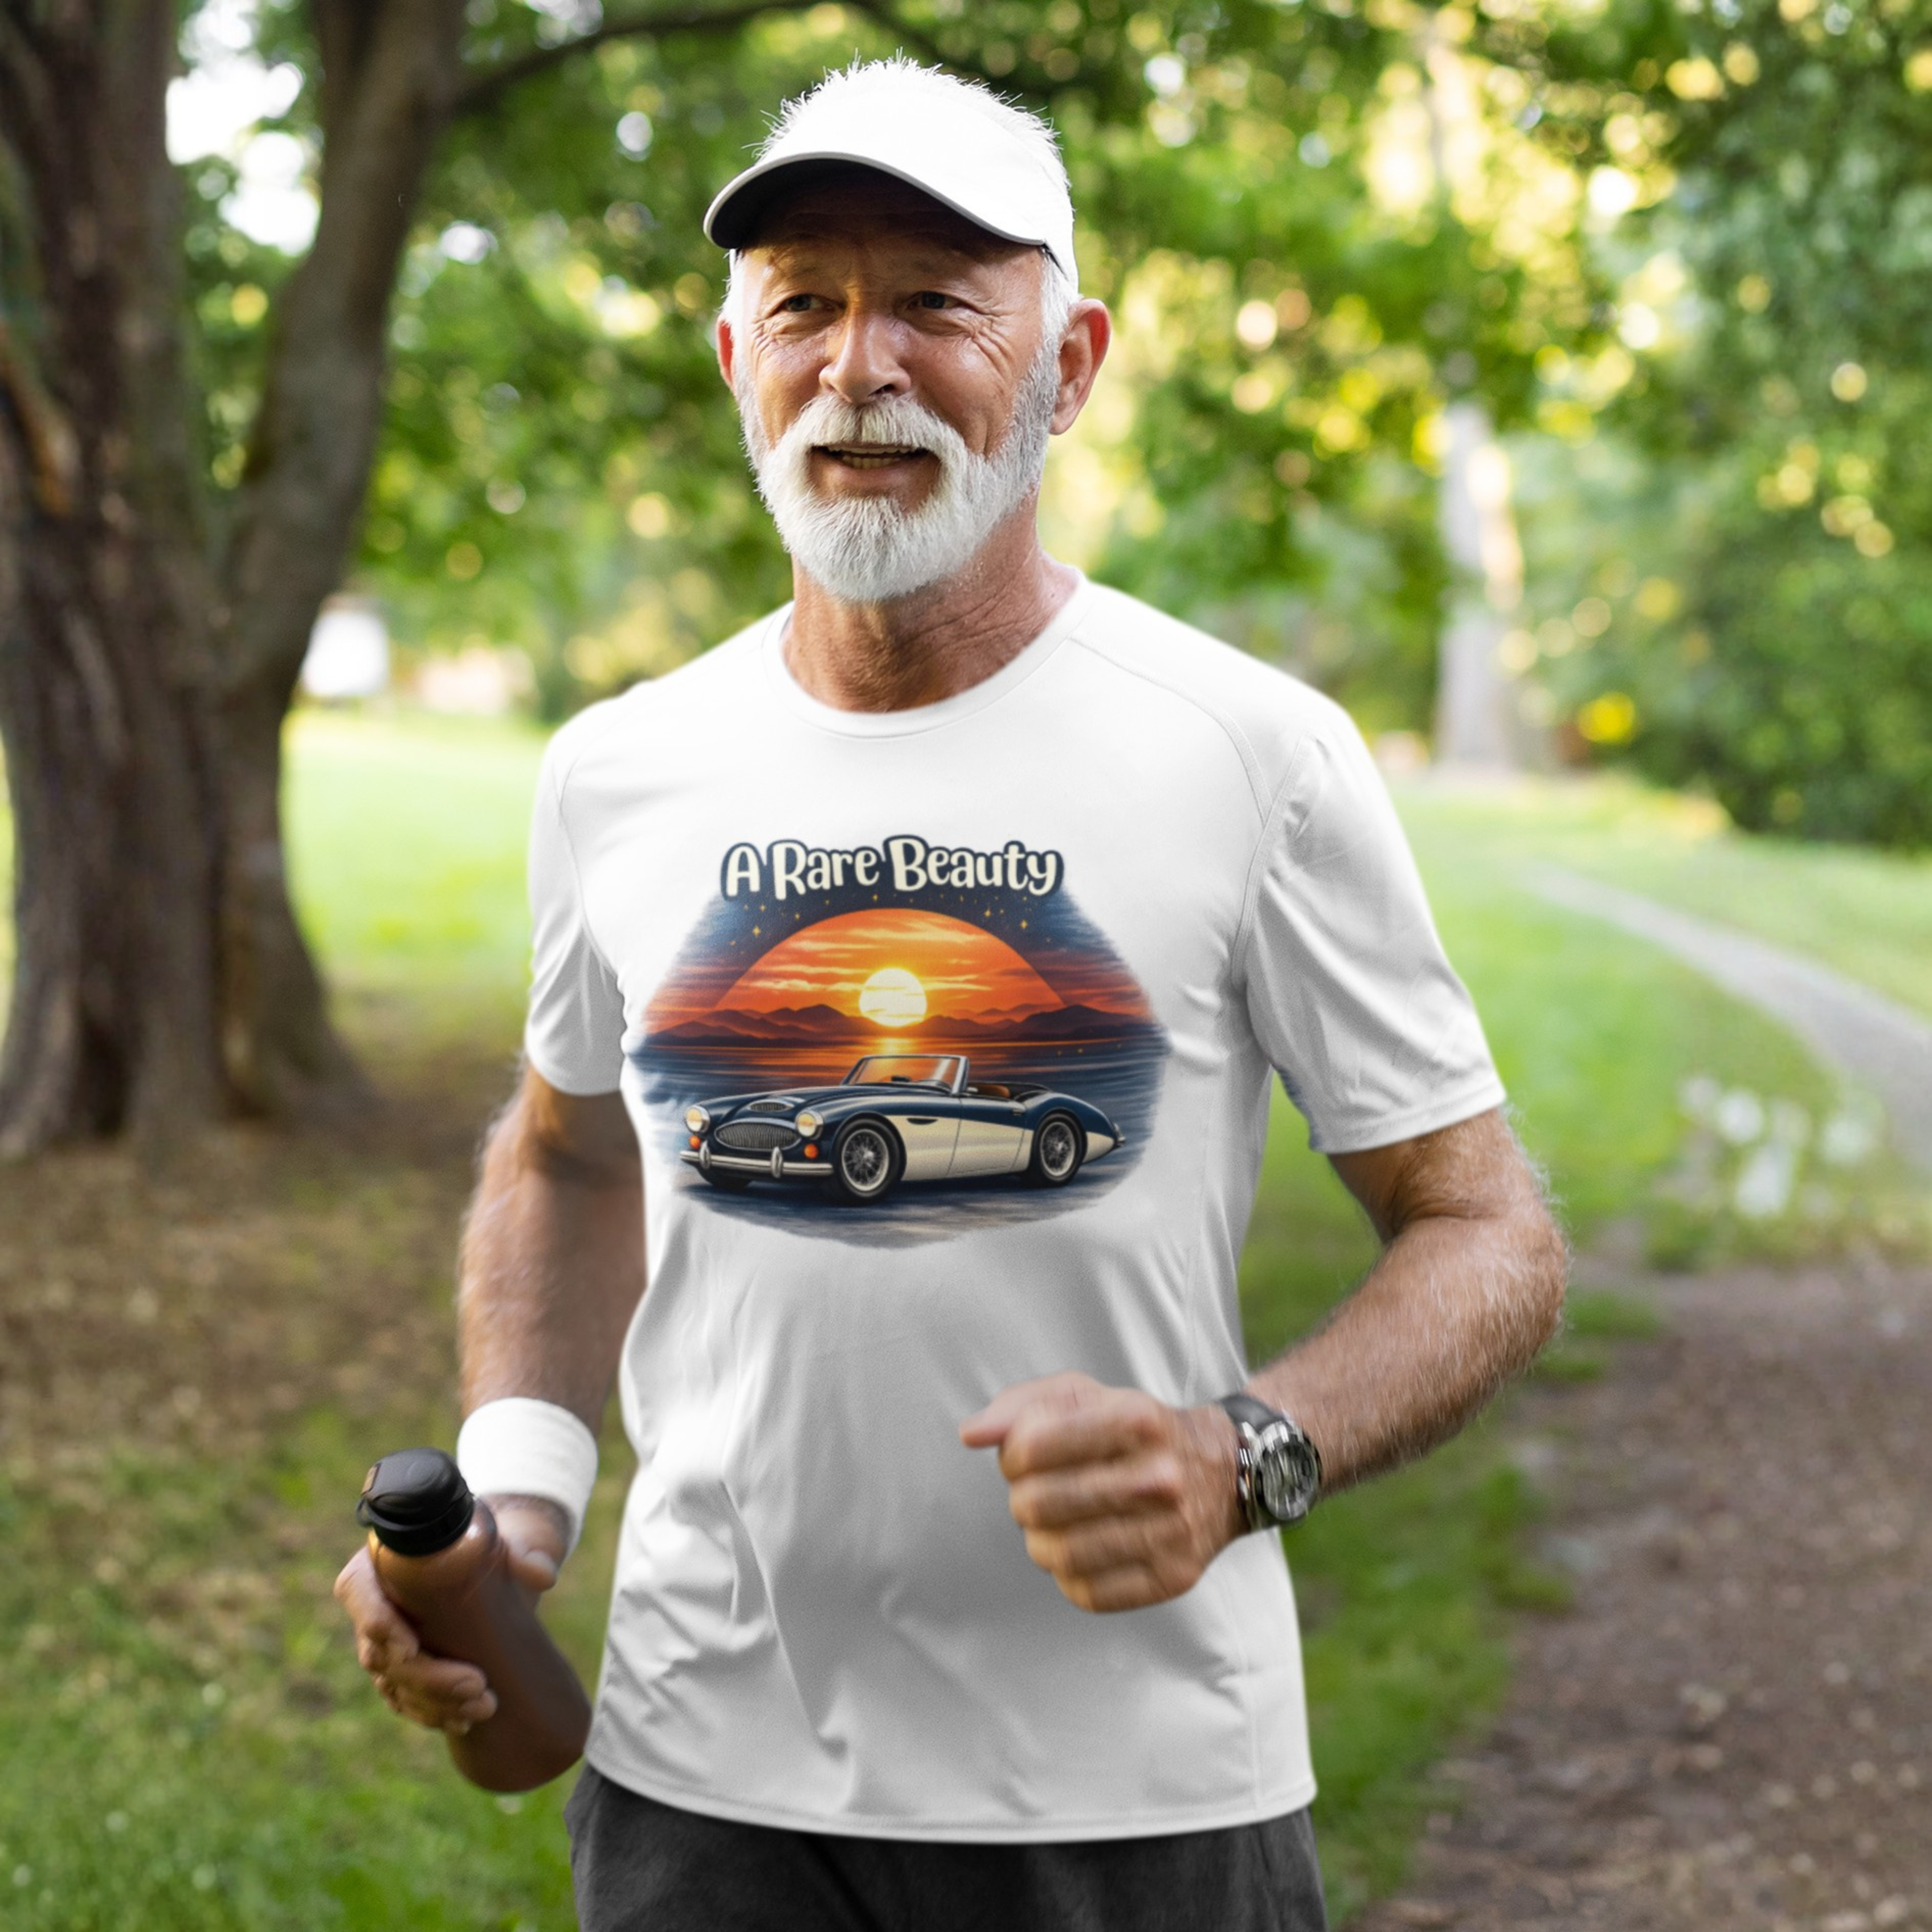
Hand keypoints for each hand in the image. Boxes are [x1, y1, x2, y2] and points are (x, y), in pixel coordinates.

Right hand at [333, 1495, 568, 1733]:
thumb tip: (543, 1575)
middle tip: (478, 1685)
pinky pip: (407, 1700)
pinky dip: (434, 1714)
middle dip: (427, 1677)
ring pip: (394, 1684)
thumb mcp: (517, 1539)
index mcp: (385, 1560)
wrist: (505, 1568)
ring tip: (485, 1708)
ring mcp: (387, 1643)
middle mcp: (378, 1603)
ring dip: (435, 1703)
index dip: (378, 1622)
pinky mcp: (405, 1671)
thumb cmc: (501, 1544)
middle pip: (381, 1652)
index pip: (359, 1591)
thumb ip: (530, 1550)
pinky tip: (465, 1722)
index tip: (413, 1647)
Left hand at [961, 1372, 1243, 1613]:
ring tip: (1053, 1524)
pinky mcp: (1173, 1577)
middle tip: (1035, 1493)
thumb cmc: (1136, 1431)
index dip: (1011, 1456)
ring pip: (1056, 1553)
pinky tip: (1083, 1548)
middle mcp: (1159, 1476)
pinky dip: (1069, 1574)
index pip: (1031, 1447)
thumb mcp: (1086, 1396)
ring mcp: (1170, 1531)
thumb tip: (971, 1434)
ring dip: (1039, 1540)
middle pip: (1036, 1504)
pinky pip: (1086, 1592)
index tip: (1022, 1458)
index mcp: (1135, 1419)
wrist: (1224, 1473)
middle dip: (1021, 1499)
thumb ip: (1022, 1407)